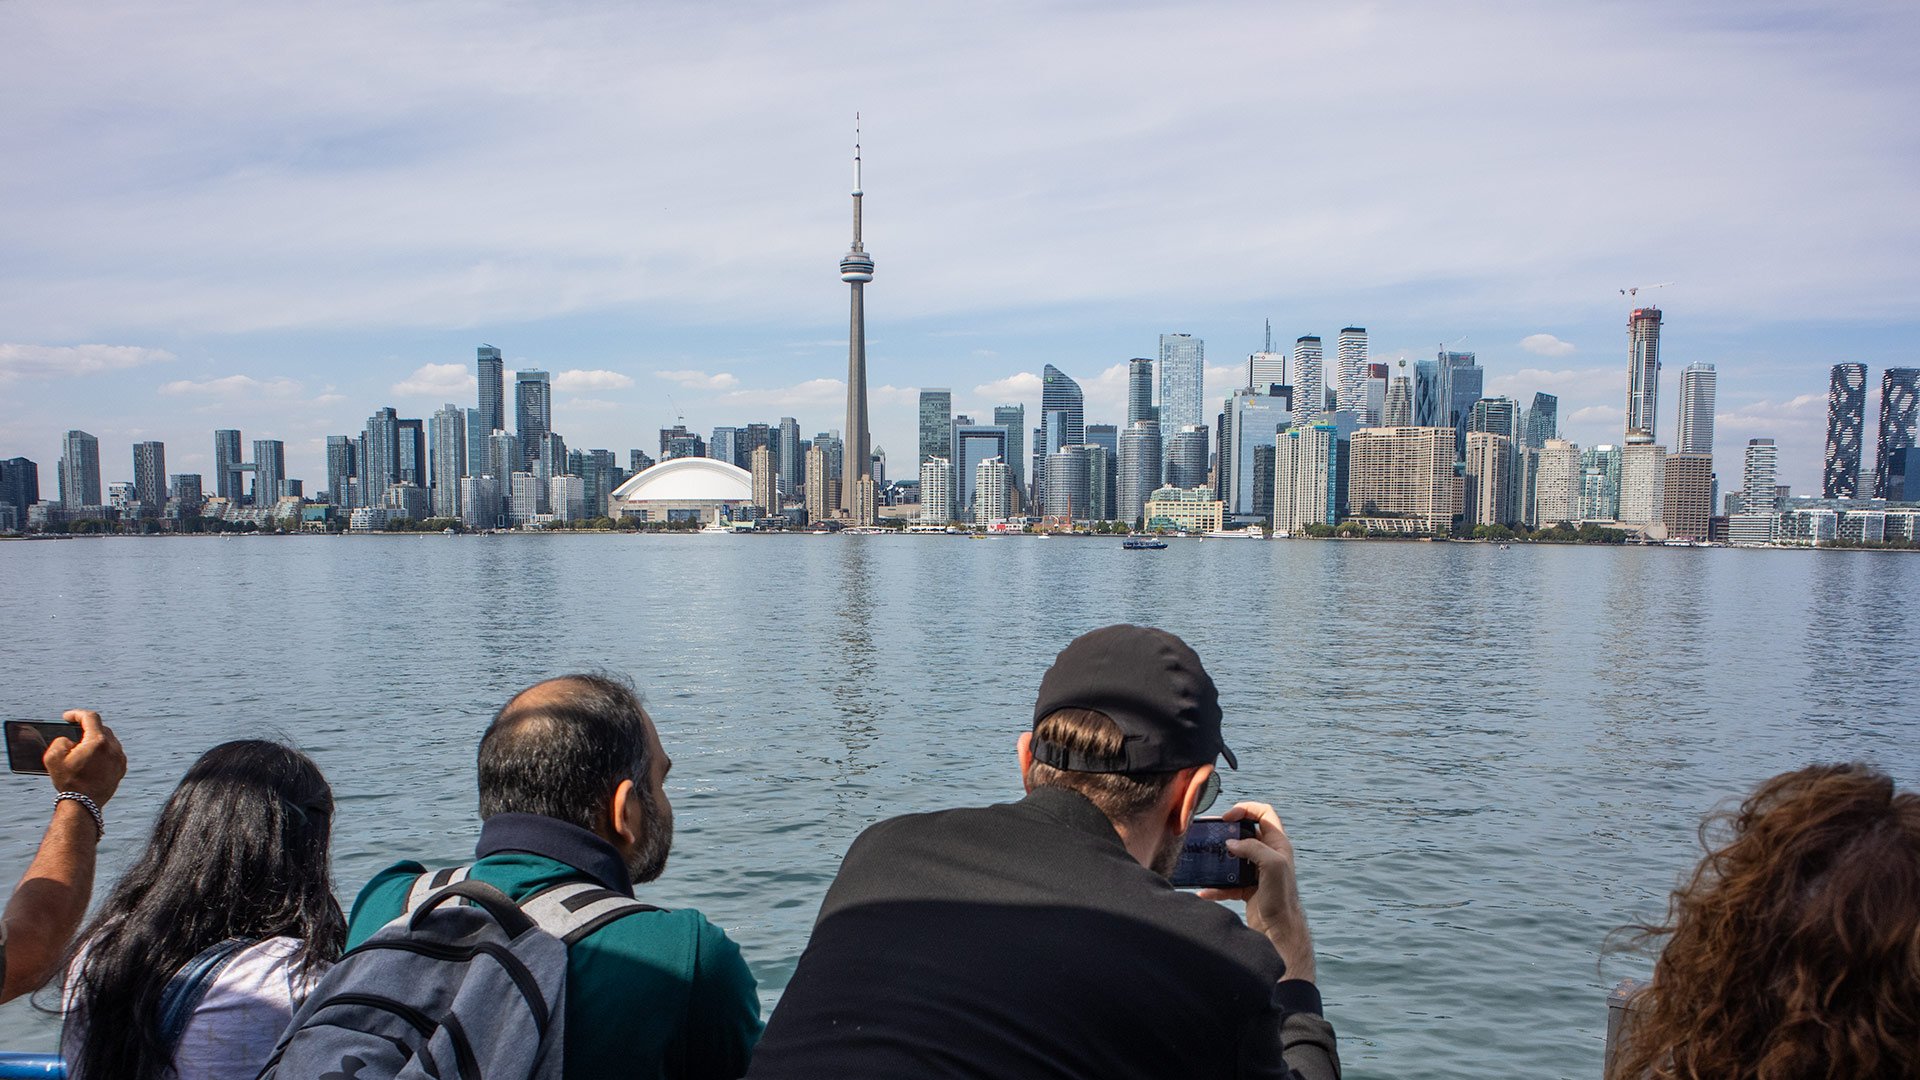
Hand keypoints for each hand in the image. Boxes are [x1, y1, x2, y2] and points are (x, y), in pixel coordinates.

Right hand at [43, 710, 126, 806]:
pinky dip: (103, 751)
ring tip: (83, 743)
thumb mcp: (53, 757)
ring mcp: (120, 758)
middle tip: (74, 731)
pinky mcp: (121, 768)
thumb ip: (61, 740)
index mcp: (98, 741)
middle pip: (101, 728)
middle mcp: (113, 747)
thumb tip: (71, 740)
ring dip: (96, 739)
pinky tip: (92, 756)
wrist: (84, 804)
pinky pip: (113, 753)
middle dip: (87, 727)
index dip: (77, 714)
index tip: (67, 717)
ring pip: (109, 741)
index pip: (90, 717)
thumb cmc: (68, 781)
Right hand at [1197, 801, 1314, 983]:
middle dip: (1228, 832)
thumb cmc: (1281, 898)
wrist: (1279, 932)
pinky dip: (1215, 885)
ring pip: (1234, 856)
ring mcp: (1257, 872)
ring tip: (1206, 859)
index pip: (1264, 813)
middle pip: (1245, 833)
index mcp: (1278, 844)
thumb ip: (1253, 848)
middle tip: (1213, 835)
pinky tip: (1205, 891)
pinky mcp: (1247, 889)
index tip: (1228, 818)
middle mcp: (1268, 855)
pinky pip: (1227, 882)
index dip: (1246, 809)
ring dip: (1220, 858)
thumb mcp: (1272, 865)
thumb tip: (1230, 844)